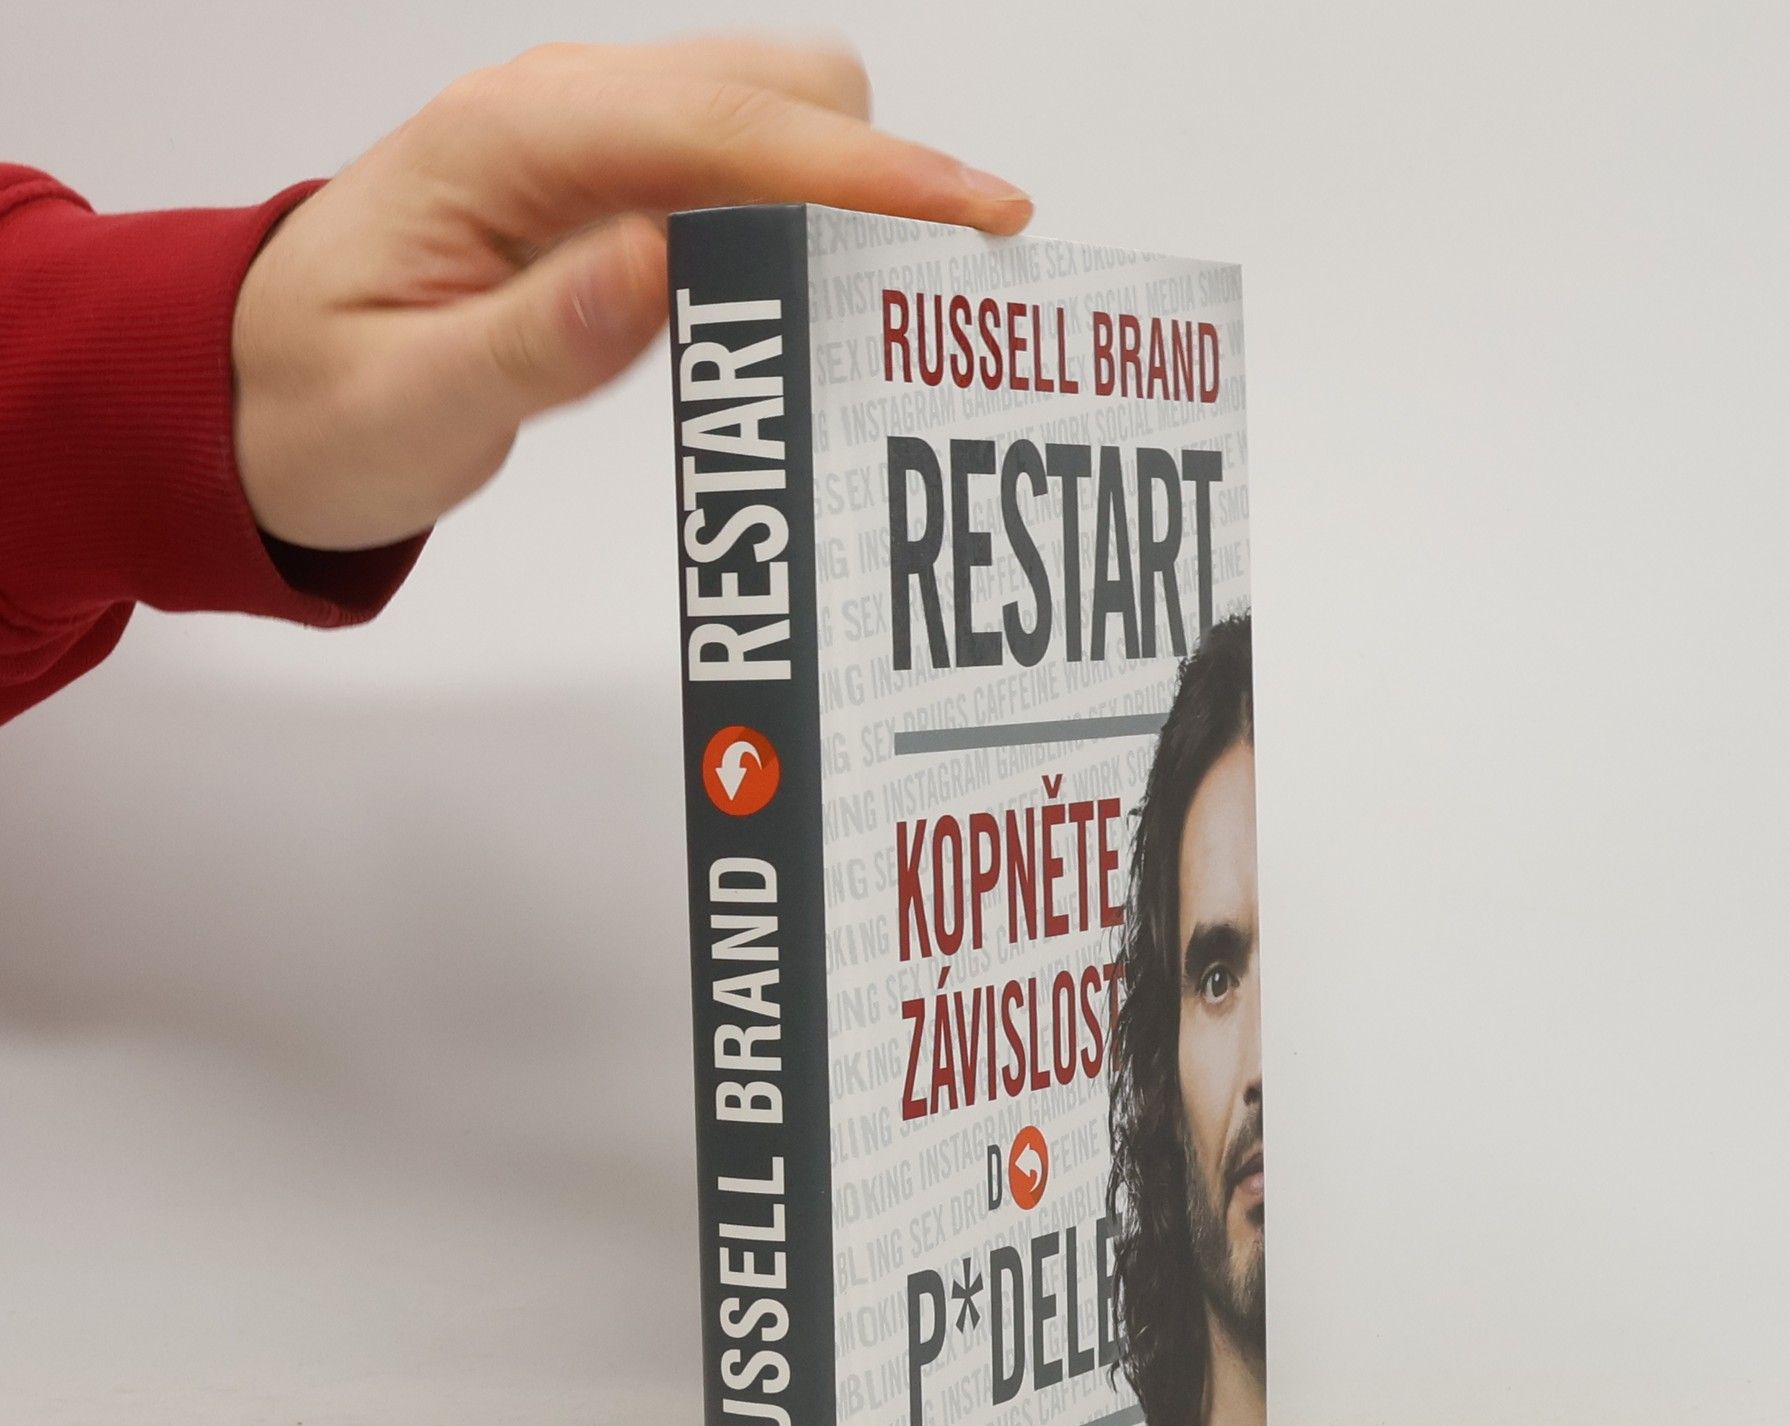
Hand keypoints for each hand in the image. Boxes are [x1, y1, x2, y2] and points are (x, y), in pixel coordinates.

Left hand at [231, 37, 1030, 550]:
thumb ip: (540, 338)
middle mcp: (564, 114)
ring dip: (854, 199)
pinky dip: (810, 222)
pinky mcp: (610, 191)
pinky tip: (836, 300)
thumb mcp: (416, 403)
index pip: (728, 129)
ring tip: (907, 312)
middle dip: (881, 179)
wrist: (250, 394)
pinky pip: (742, 175)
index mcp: (513, 143)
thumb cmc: (321, 406)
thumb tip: (663, 262)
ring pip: (775, 121)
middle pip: (780, 92)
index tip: (976, 219)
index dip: (865, 174)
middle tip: (944, 302)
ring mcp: (592, 146)